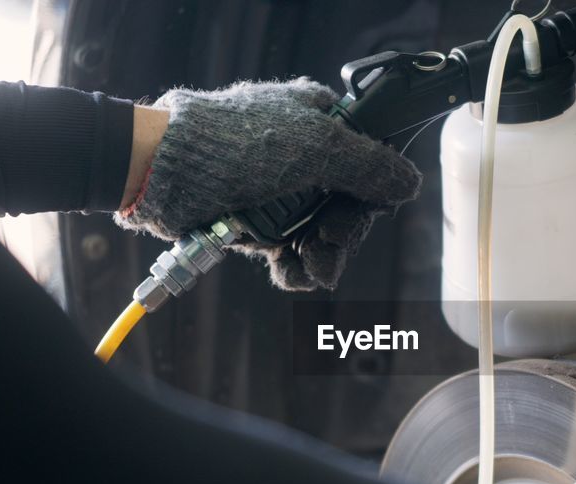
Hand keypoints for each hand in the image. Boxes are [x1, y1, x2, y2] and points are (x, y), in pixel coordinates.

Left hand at [114, 78, 421, 290]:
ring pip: (319, 231)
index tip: (364, 213)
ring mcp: (279, 187)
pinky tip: (289, 273)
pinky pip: (290, 248)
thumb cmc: (235, 146)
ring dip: (320, 255)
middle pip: (345, 203)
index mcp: (320, 118)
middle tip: (329, 247)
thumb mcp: (316, 147)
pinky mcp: (256, 217)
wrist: (166, 174)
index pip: (367, 160)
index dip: (370, 194)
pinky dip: (294, 265)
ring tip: (307, 269)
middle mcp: (302, 152)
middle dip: (341, 233)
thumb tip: (409, 183)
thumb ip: (368, 165)